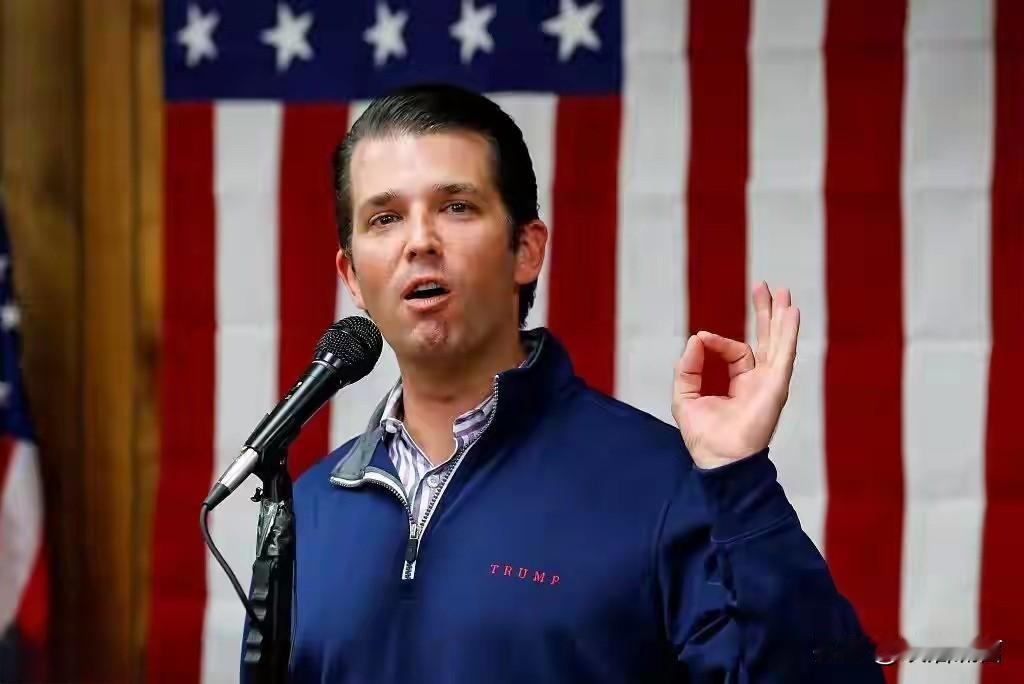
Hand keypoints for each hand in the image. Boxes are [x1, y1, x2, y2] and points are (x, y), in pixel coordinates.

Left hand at [671, 282, 799, 468]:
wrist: (719, 458)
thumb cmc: (704, 436)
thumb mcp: (685, 395)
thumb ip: (688, 366)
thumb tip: (696, 338)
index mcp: (742, 383)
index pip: (735, 351)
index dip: (717, 342)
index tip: (702, 340)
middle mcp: (760, 381)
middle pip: (766, 339)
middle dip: (765, 313)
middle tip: (764, 286)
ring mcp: (770, 382)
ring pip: (778, 342)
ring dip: (781, 316)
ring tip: (783, 292)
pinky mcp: (776, 386)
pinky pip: (784, 354)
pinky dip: (788, 332)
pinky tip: (791, 313)